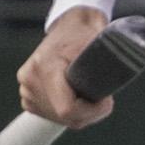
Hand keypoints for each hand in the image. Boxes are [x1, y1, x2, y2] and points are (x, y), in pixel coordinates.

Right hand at [17, 6, 114, 126]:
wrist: (68, 25)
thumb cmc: (84, 33)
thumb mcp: (98, 44)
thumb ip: (106, 64)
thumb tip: (118, 78)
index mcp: (45, 66)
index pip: (67, 109)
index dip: (92, 111)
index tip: (107, 100)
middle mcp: (30, 80)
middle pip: (65, 117)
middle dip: (88, 112)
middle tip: (101, 94)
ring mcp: (26, 89)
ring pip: (59, 119)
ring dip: (79, 113)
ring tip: (87, 92)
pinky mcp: (27, 97)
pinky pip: (51, 117)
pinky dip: (68, 113)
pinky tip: (75, 96)